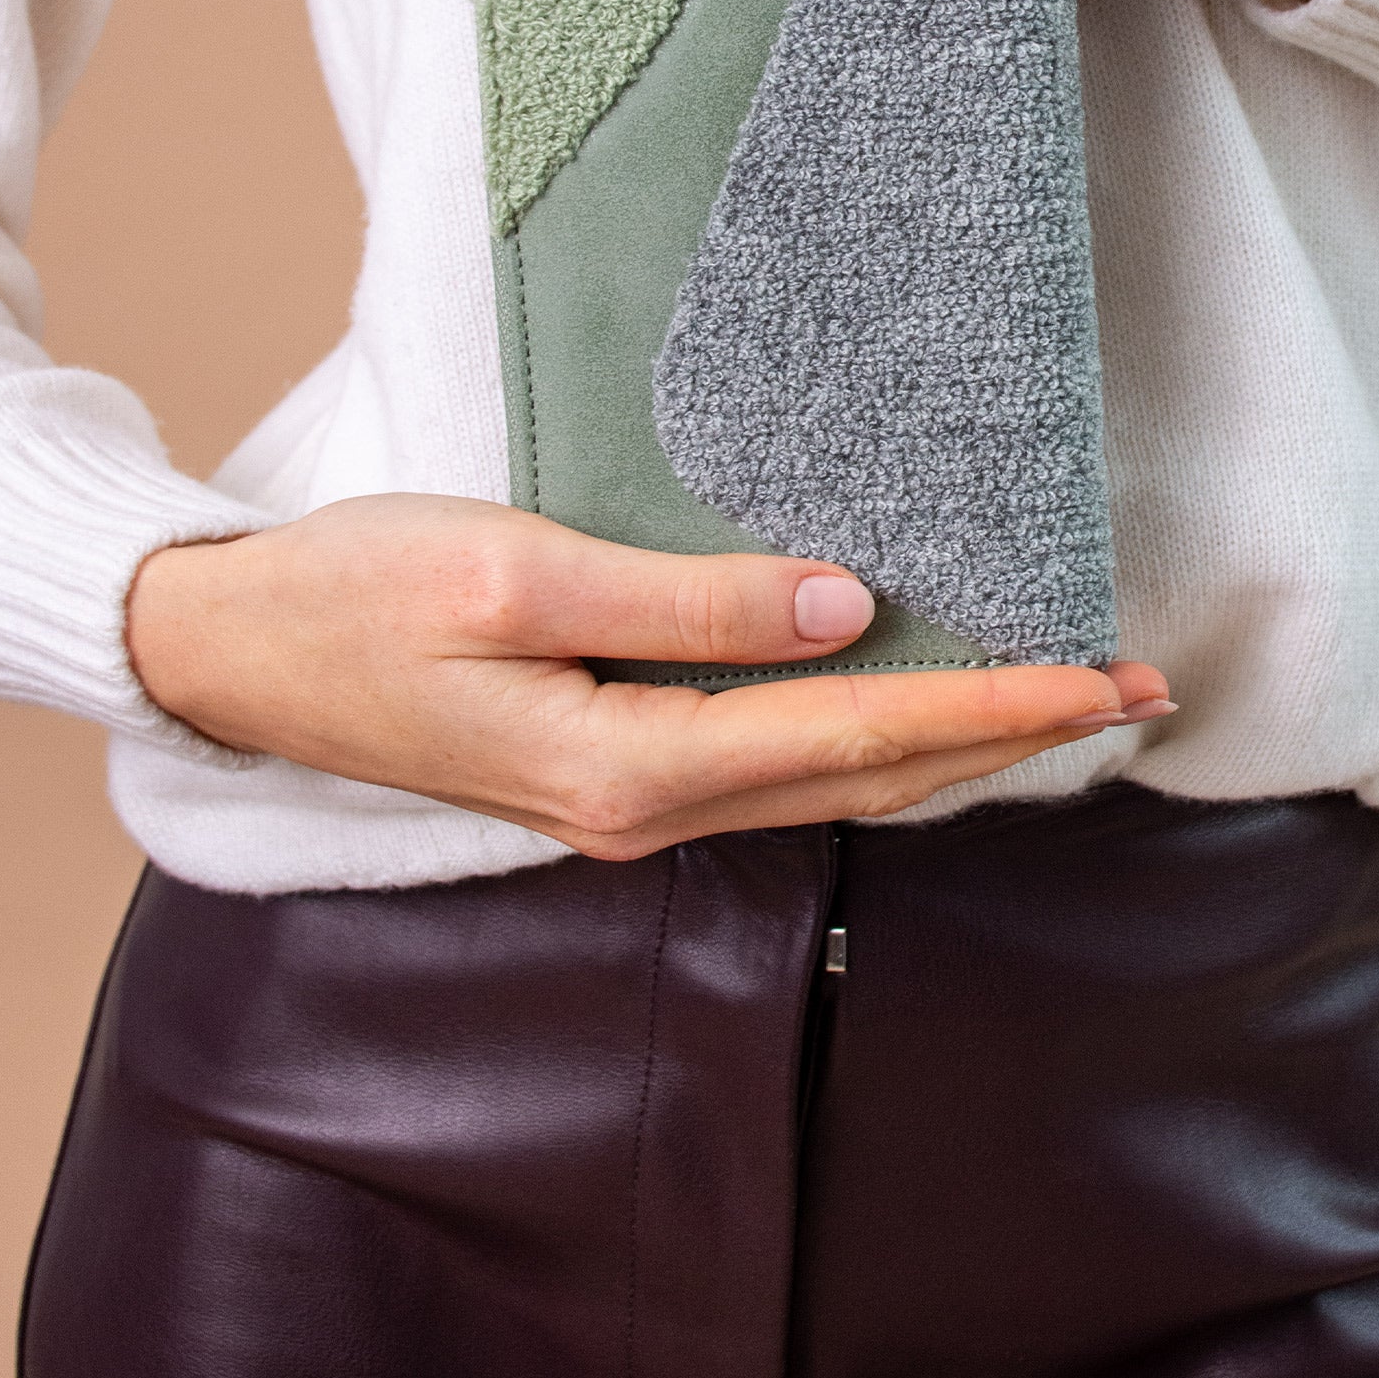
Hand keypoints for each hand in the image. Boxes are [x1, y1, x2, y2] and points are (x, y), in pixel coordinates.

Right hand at [127, 496, 1171, 858]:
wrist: (240, 651)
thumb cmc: (359, 593)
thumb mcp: (516, 568)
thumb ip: (688, 598)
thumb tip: (851, 609)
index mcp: (629, 765)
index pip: (863, 737)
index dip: (997, 707)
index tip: (1108, 678)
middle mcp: (645, 809)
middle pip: (873, 778)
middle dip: (1012, 736)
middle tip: (1139, 686)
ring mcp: (629, 801)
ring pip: (834, 781)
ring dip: (954, 742)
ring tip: (1059, 696)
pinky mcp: (612, 770)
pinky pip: (776, 762)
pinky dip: (870, 736)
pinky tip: (912, 700)